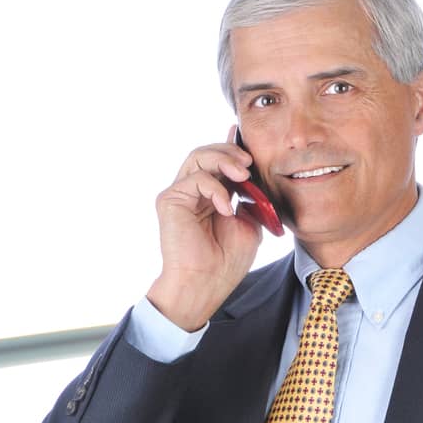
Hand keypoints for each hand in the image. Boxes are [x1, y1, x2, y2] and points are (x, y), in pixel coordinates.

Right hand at [148, 125, 265, 330]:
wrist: (204, 284)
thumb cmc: (225, 263)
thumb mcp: (249, 224)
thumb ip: (249, 197)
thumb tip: (253, 174)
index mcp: (210, 196)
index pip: (218, 162)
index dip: (231, 146)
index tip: (246, 138)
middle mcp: (192, 192)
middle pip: (207, 153)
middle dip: (230, 152)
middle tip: (249, 162)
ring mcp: (180, 194)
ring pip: (198, 157)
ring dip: (223, 160)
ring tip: (242, 174)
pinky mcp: (170, 200)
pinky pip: (195, 178)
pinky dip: (215, 188)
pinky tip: (226, 207)